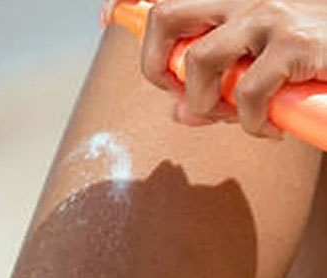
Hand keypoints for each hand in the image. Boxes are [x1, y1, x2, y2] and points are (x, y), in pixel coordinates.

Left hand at [140, 0, 326, 136]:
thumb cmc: (313, 57)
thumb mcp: (262, 63)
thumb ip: (221, 83)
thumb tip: (181, 110)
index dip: (128, 2)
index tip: (107, 15)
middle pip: (167, 14)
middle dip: (157, 65)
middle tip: (180, 92)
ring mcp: (269, 16)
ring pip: (199, 60)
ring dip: (205, 101)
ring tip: (232, 115)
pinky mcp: (295, 45)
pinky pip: (248, 94)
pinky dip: (251, 124)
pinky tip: (269, 130)